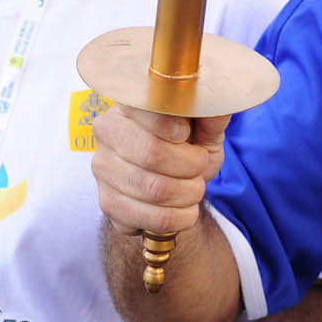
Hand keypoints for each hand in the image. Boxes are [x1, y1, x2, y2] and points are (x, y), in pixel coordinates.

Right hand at [92, 100, 227, 235]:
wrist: (172, 185)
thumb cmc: (186, 148)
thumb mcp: (203, 127)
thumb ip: (211, 116)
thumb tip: (218, 105)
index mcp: (129, 103)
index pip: (146, 111)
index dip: (174, 127)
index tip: (187, 135)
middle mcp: (108, 132)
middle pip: (152, 153)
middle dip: (190, 165)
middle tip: (200, 165)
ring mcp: (103, 168)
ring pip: (156, 189)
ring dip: (189, 193)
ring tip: (194, 188)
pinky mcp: (109, 202)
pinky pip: (153, 218)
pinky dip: (180, 217)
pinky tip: (184, 209)